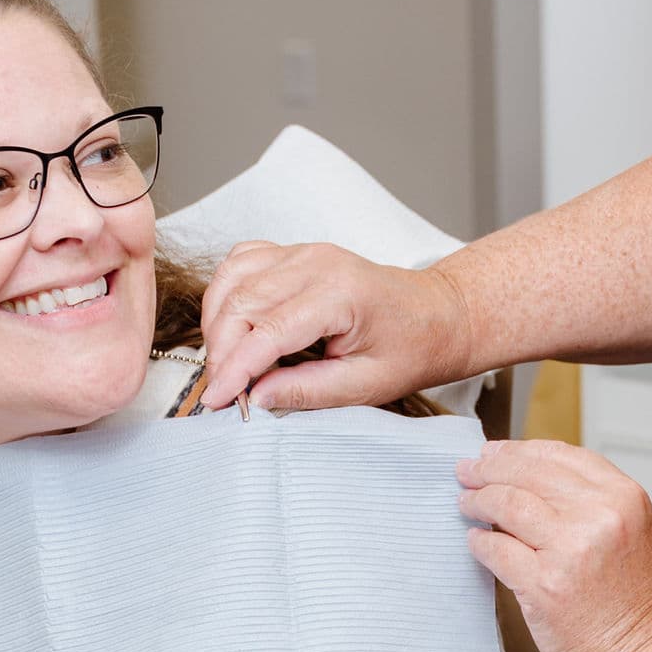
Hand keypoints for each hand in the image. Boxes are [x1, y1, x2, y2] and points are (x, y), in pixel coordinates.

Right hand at [196, 239, 473, 414]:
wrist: (435, 313)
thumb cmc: (410, 348)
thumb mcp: (366, 385)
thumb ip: (308, 390)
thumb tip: (256, 397)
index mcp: (340, 294)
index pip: (268, 331)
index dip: (235, 368)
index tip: (216, 400)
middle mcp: (315, 263)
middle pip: (241, 303)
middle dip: (220, 352)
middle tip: (221, 393)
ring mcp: (301, 251)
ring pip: (231, 280)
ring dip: (217, 325)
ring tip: (225, 366)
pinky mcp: (293, 252)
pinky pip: (240, 264)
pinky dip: (225, 295)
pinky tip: (231, 327)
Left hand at [456, 440, 651, 651]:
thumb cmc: (632, 607)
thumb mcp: (628, 534)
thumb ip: (587, 502)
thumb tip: (526, 478)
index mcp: (624, 498)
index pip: (560, 454)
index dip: (520, 450)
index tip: (496, 452)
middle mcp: (600, 517)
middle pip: (527, 472)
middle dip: (489, 468)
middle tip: (468, 471)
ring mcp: (571, 550)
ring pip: (506, 503)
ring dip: (477, 500)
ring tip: (466, 503)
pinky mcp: (543, 585)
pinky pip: (496, 549)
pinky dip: (479, 542)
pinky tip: (476, 541)